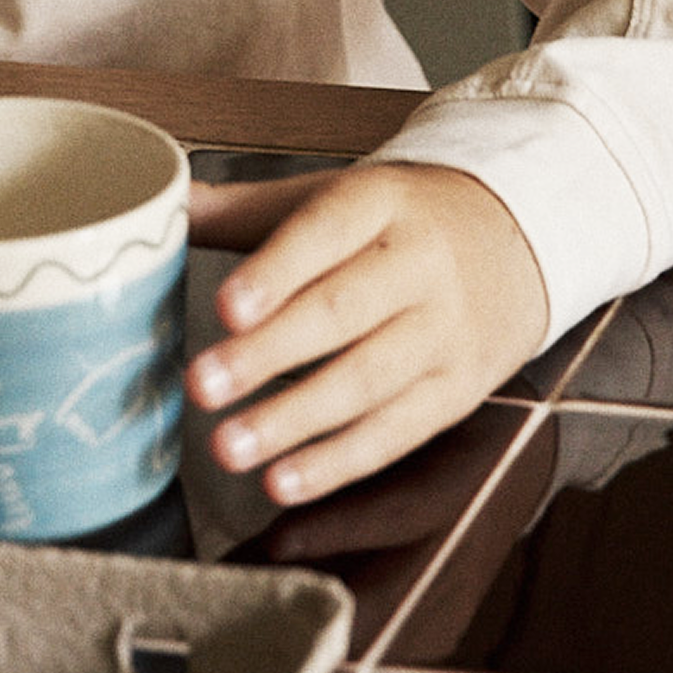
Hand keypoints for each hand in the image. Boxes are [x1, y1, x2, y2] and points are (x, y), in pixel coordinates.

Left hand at [183, 161, 547, 505]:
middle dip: (268, 356)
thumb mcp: (335, 192)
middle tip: (201, 386)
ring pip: (367, 382)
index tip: (226, 306)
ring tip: (228, 447)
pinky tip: (284, 480)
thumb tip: (158, 202)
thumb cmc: (399, 220)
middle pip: (341, 313)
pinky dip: (338, 463)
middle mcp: (420, 265)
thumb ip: (246, 208)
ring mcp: (445, 332)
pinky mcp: (458, 390)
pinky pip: (396, 433)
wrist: (515, 237)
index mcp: (382, 202)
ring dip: (294, 421)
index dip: (277, 271)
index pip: (326, 232)